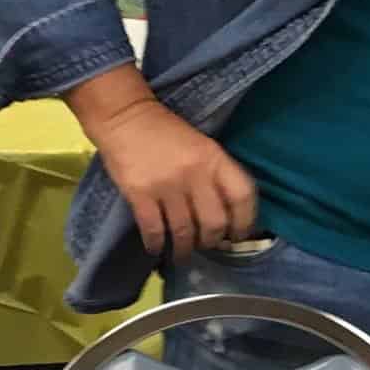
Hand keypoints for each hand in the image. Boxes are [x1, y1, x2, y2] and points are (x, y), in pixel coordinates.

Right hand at [86, 93, 257, 259]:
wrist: (125, 117)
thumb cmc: (166, 132)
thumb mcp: (202, 145)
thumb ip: (215, 174)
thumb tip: (224, 215)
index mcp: (214, 158)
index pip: (242, 196)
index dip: (245, 222)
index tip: (239, 235)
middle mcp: (195, 174)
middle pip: (214, 222)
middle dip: (212, 241)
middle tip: (206, 244)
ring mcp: (167, 185)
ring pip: (184, 231)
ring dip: (185, 249)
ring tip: (182, 253)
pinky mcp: (140, 194)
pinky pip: (154, 230)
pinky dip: (156, 245)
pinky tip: (156, 248)